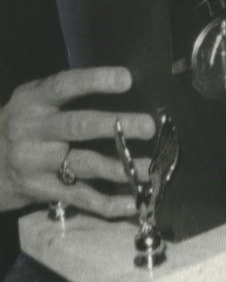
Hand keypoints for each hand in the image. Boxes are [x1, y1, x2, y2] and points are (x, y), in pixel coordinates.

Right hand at [0, 67, 154, 217]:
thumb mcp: (33, 98)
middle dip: (116, 126)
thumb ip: (66, 92)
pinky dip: (109, 202)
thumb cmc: (22, 122)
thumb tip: (122, 83)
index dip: (95, 81)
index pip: (65, 85)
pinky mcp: (45, 191)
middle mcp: (35, 131)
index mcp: (34, 100)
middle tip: (148, 125)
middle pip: (78, 126)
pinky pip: (81, 197)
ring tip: (147, 166)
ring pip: (84, 164)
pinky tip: (133, 200)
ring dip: (119, 166)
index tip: (126, 79)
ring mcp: (39, 164)